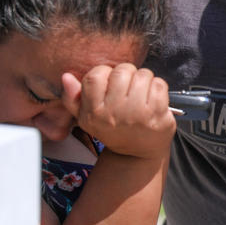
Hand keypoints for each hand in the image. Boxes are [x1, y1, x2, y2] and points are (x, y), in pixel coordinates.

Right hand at [61, 64, 175, 158]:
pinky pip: (159, 84)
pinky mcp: (157, 115)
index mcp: (94, 112)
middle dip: (127, 74)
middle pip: (122, 71)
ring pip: (143, 75)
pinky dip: (158, 88)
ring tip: (141, 94)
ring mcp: (137, 114)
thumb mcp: (87, 118)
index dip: (105, 73)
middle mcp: (114, 113)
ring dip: (144, 80)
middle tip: (128, 87)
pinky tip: (153, 99)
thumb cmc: (113, 129)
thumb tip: (66, 77)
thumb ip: (73, 98)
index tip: (110, 83)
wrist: (137, 153)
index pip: (95, 75)